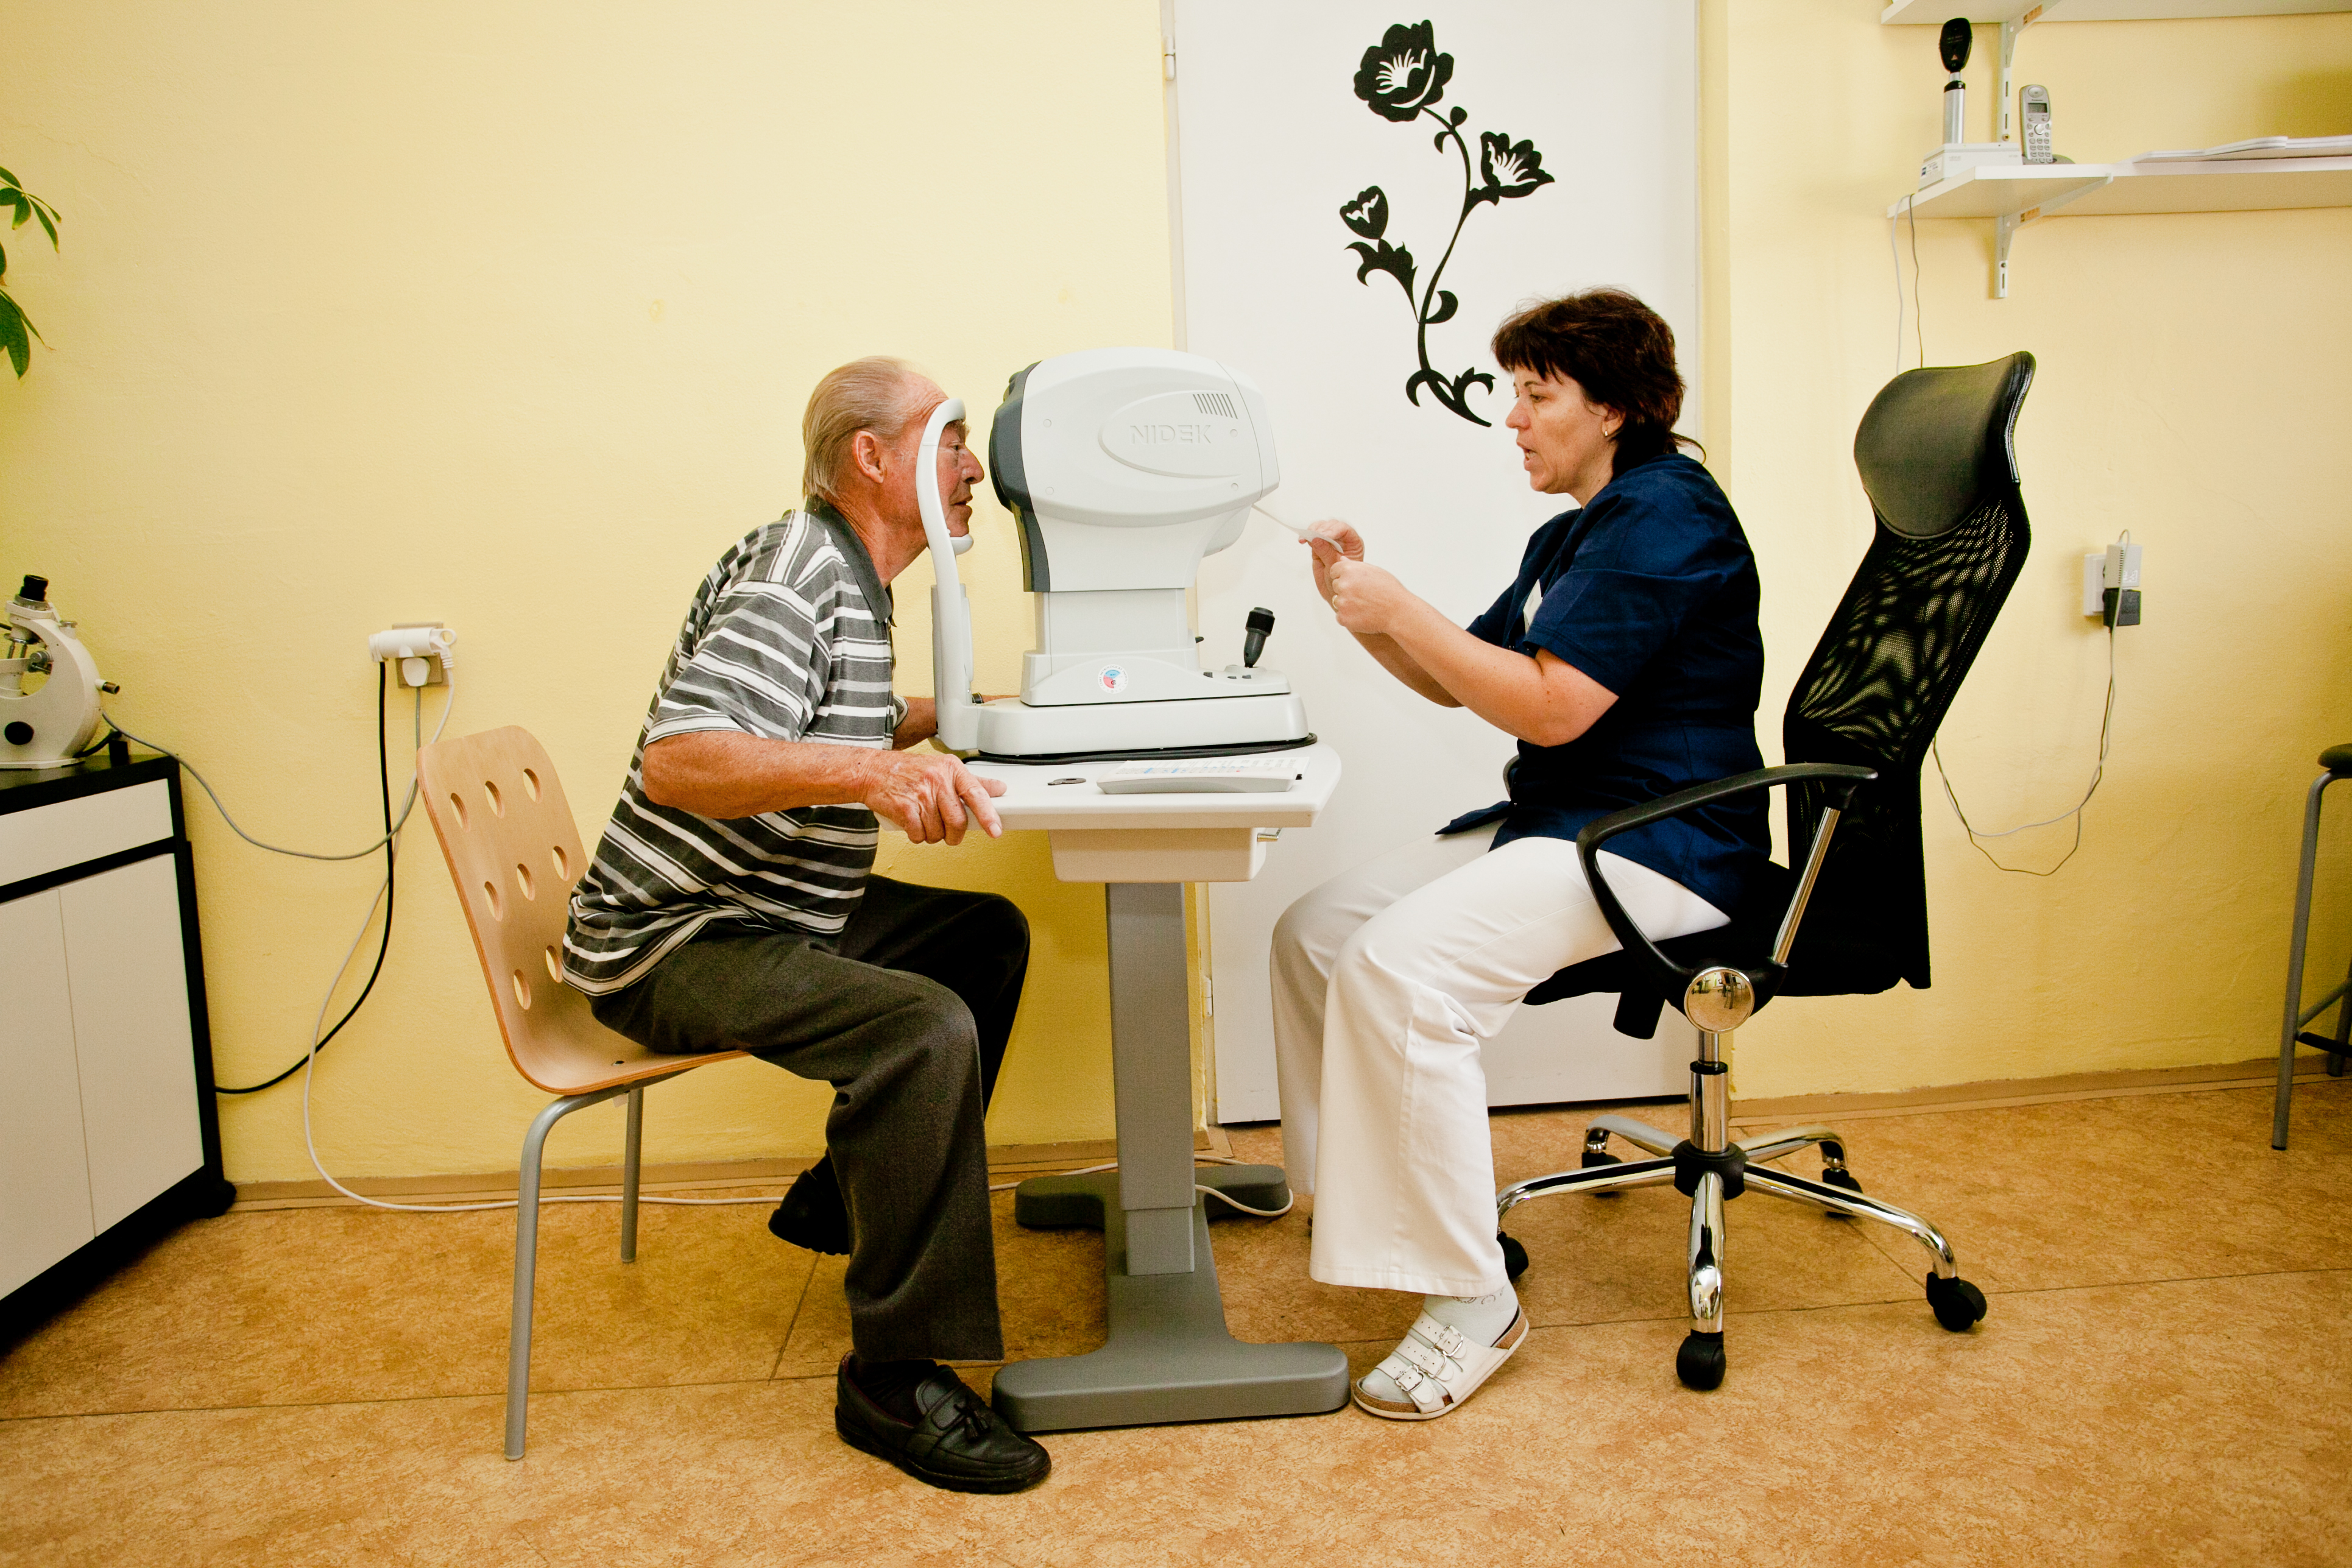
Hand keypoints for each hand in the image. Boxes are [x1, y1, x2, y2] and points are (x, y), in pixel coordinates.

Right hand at [860, 749, 1005, 843]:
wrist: (872, 771)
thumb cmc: (908, 771)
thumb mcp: (943, 768)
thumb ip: (972, 781)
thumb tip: (999, 788)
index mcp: (951, 769)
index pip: (976, 794)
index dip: (988, 815)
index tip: (995, 831)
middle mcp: (937, 779)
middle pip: (957, 821)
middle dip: (955, 835)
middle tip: (950, 835)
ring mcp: (920, 794)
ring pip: (937, 832)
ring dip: (932, 835)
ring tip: (925, 822)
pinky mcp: (904, 808)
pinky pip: (919, 835)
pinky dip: (917, 836)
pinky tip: (912, 824)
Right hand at [1300, 519, 1364, 605]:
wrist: (1337, 594)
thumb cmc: (1343, 583)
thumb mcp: (1336, 570)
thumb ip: (1327, 554)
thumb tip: (1316, 539)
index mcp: (1353, 544)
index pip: (1345, 530)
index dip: (1334, 530)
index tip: (1324, 535)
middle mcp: (1343, 540)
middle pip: (1332, 526)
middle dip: (1321, 529)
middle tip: (1313, 536)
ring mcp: (1330, 542)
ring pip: (1322, 527)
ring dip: (1312, 530)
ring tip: (1305, 538)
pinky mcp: (1319, 546)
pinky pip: (1313, 535)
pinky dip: (1307, 536)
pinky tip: (1302, 540)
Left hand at [1325, 556, 1412, 635]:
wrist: (1398, 612)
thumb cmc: (1390, 591)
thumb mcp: (1375, 571)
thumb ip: (1355, 566)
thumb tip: (1342, 559)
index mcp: (1349, 569)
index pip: (1334, 571)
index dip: (1344, 577)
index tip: (1354, 583)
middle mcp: (1343, 584)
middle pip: (1336, 586)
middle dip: (1346, 590)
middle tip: (1364, 596)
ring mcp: (1342, 601)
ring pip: (1338, 601)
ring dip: (1347, 604)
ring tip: (1365, 606)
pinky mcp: (1343, 617)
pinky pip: (1341, 616)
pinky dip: (1349, 618)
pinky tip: (1364, 615)